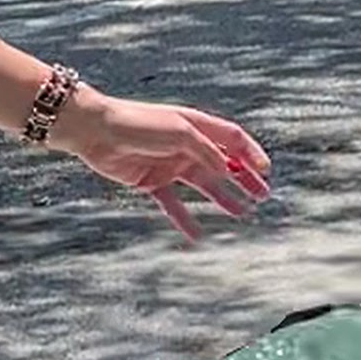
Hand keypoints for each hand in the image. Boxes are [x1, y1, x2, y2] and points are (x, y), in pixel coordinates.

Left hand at [54, 90, 271, 240]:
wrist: (94, 130)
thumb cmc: (138, 123)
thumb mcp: (179, 132)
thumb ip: (207, 151)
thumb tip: (229, 171)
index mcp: (196, 126)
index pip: (232, 139)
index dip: (251, 153)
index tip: (266, 171)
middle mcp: (187, 146)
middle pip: (224, 164)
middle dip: (245, 178)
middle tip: (263, 195)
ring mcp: (170, 164)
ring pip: (204, 185)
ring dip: (223, 197)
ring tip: (242, 213)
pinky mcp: (152, 181)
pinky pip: (173, 204)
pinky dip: (185, 219)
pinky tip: (197, 236)